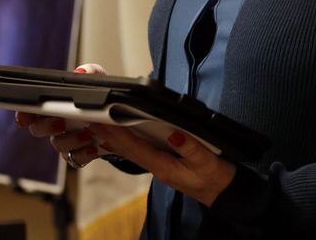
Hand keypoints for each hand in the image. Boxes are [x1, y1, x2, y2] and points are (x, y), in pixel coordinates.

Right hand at [14, 63, 108, 168]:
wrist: (119, 117)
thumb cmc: (99, 95)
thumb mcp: (97, 79)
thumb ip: (90, 71)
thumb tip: (80, 72)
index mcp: (53, 103)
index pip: (28, 109)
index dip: (22, 113)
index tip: (25, 117)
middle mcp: (55, 123)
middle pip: (37, 129)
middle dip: (46, 126)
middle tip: (61, 120)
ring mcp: (67, 140)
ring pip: (57, 145)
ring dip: (71, 139)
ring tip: (87, 132)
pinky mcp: (80, 153)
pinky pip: (76, 159)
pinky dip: (84, 154)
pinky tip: (94, 146)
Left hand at [88, 123, 235, 206]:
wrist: (223, 193)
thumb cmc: (215, 177)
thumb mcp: (207, 161)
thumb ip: (190, 147)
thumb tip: (174, 132)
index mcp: (165, 167)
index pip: (136, 149)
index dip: (119, 135)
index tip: (104, 123)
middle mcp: (157, 167)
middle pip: (128, 150)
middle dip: (109, 136)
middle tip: (92, 120)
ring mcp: (159, 167)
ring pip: (131, 152)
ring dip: (114, 139)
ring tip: (98, 127)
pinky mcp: (163, 163)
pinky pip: (139, 152)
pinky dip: (126, 144)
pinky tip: (117, 139)